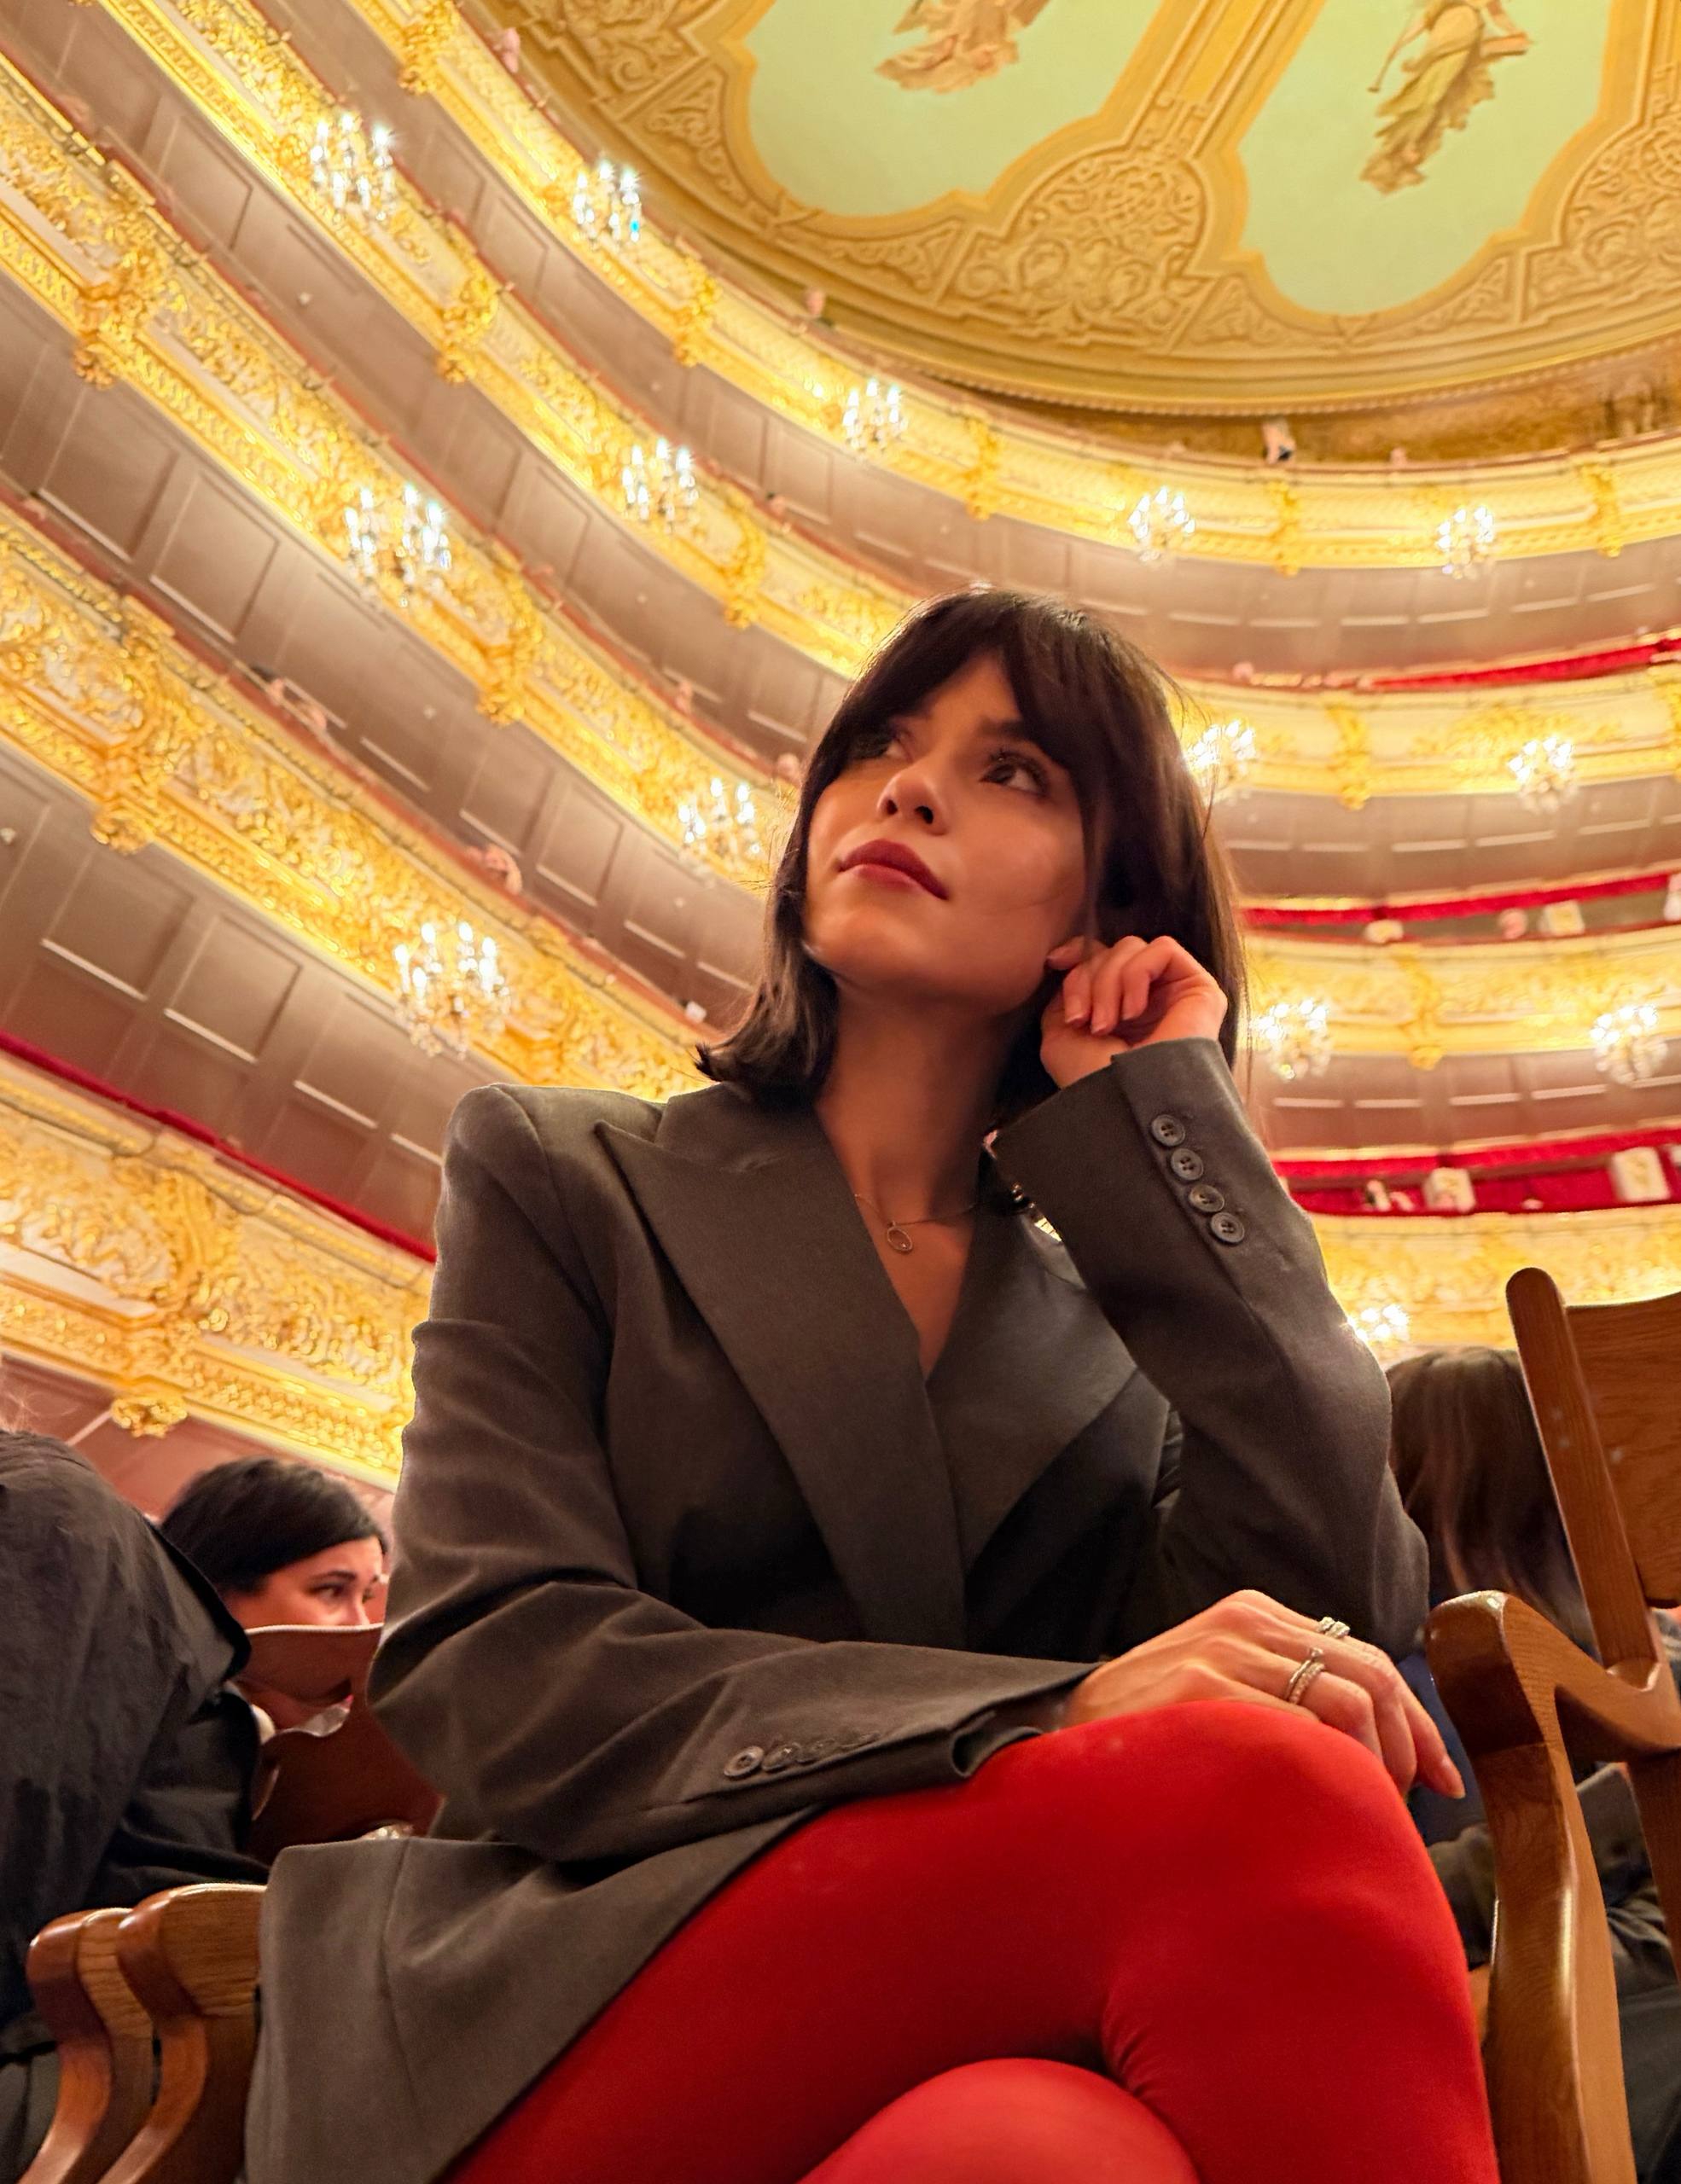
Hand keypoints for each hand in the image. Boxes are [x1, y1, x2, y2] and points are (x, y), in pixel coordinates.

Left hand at [1039, 934, 1227, 1088]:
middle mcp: (1147, 999)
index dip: (1079, 952)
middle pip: (1112, 951)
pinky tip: (1133, 1013)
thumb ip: (1069, 994)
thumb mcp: (1061, 1034)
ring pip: (1133, 947)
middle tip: (1084, 1021)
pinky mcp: (1201, 989)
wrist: (1124, 1102)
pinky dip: (1137, 975)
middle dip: (1089, 979)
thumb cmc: (1092, 1078)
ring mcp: (1174, 993)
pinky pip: (1164, 949)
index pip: (1101, 956)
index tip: (1055, 962)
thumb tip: (1072, 963)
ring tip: (1107, 1024)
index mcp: (1117, 1008)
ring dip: (1108, 982)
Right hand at [1058, 1590, 1464, 1798]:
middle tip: (1403, 1810)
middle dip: (1405, 1748)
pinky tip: (1320, 1807)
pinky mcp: (1199, 1689)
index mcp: (1253, 1616)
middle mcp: (1243, 1622)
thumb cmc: (1151, 1738)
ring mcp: (1220, 1652)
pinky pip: (1298, 1728)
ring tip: (1361, 1814)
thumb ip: (1286, 1695)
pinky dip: (1328, 1771)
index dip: (1416, 1724)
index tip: (1442, 1781)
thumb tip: (1380, 1743)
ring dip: (1374, 1767)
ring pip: (1347, 1700)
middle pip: (1370, 1676)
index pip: (1367, 1660)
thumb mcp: (1223, 1692)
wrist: (1056, 1746)